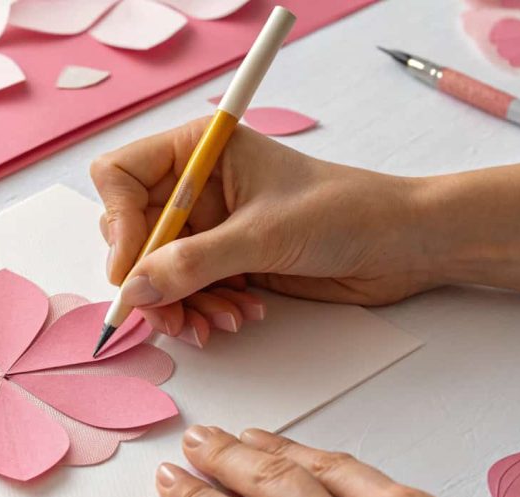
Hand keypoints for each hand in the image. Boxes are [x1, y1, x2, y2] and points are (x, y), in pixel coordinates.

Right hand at [91, 118, 430, 343]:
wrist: (402, 244)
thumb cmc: (345, 211)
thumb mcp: (263, 235)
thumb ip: (193, 263)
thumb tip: (134, 290)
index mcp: (199, 151)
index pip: (120, 178)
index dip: (117, 224)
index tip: (130, 271)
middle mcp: (197, 186)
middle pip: (134, 234)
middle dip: (150, 280)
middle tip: (171, 315)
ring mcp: (211, 226)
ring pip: (159, 272)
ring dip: (181, 305)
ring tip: (219, 323)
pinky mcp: (227, 261)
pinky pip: (189, 291)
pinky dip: (204, 310)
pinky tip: (239, 317)